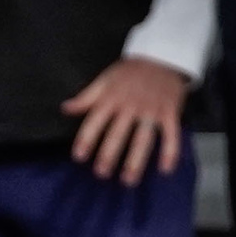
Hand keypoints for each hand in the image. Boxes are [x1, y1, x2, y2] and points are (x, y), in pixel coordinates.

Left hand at [63, 55, 191, 186]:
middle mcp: (131, 106)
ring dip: (136, 160)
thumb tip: (65, 109)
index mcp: (111, 99)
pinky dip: (170, 152)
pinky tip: (165, 170)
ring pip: (143, 138)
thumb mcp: (105, 80)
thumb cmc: (129, 72)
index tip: (79, 157)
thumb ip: (86, 97)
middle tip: (101, 173)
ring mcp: (152, 110)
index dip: (86, 139)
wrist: (163, 55)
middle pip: (118, 134)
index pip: (95, 121)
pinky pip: (171, 134)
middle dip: (109, 155)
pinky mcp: (170, 113)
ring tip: (128, 180)